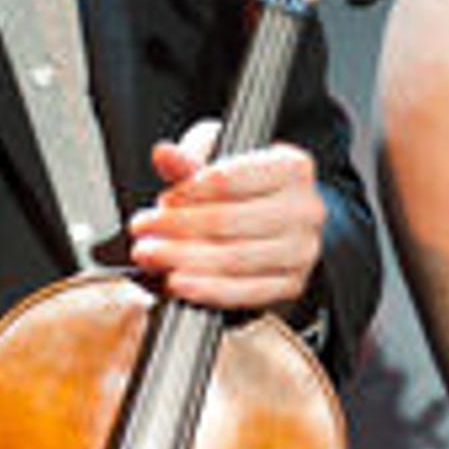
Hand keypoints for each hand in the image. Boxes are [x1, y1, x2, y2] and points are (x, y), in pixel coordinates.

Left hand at [131, 120, 326, 310]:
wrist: (278, 221)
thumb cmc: (247, 189)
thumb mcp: (219, 162)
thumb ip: (189, 161)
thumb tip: (164, 155)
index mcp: (292, 167)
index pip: (229, 179)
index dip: (188, 192)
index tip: (163, 201)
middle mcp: (305, 209)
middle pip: (228, 221)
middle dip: (176, 227)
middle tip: (143, 229)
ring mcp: (301, 250)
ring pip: (233, 258)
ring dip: (182, 259)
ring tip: (151, 254)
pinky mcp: (291, 284)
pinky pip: (243, 292)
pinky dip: (205, 289)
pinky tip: (177, 281)